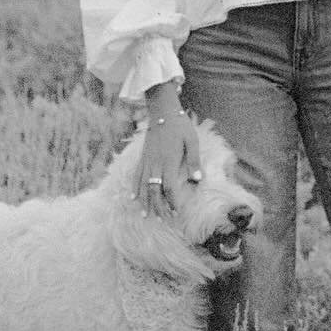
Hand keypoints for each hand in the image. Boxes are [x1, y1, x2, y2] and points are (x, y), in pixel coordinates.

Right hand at [134, 84, 203, 213]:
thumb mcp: (192, 140)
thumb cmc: (180, 125)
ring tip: (145, 215)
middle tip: (161, 220)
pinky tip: (133, 197)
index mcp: (169, 160)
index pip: (169, 187)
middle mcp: (155, 163)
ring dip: (144, 201)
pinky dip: (134, 188)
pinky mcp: (142, 157)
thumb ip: (194, 161)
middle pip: (154, 190)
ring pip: (142, 185)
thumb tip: (198, 180)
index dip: (172, 201)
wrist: (162, 110)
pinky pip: (136, 175)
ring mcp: (147, 160)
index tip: (176, 212)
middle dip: (157, 207)